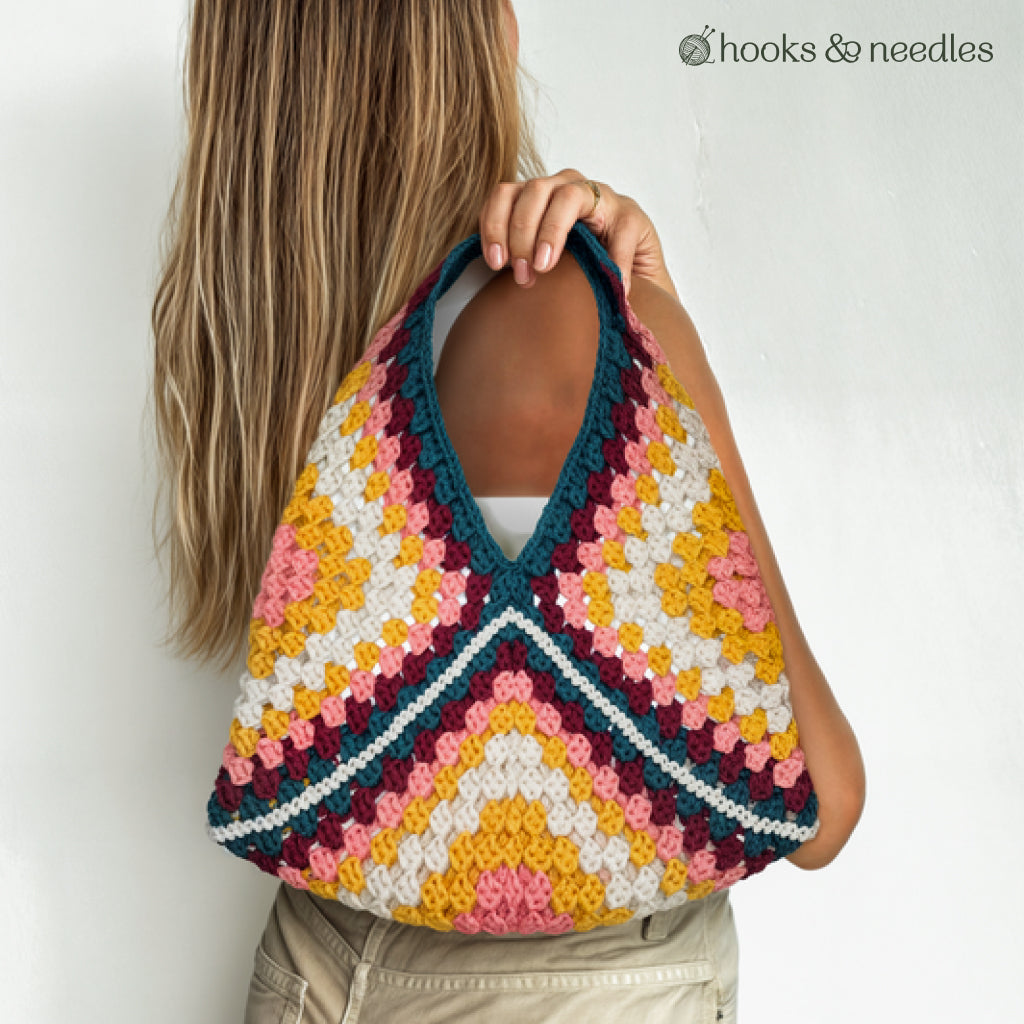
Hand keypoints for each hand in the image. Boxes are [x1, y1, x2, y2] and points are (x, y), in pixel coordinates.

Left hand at [477, 168, 678, 299]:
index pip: (505, 194)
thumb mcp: (544, 267)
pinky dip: (611, 258)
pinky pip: (619, 230)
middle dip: (521, 233)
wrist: (634, 289)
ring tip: (546, 267)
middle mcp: (568, 189)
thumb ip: (519, 262)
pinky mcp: (633, 216)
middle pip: (533, 190)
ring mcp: (603, 198)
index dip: (494, 224)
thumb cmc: (582, 276)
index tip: (495, 262)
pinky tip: (606, 284)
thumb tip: (490, 274)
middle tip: (523, 273)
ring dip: (551, 232)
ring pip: (568, 195)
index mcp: (540, 199)